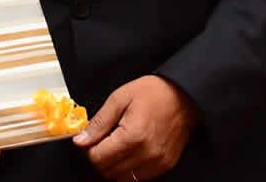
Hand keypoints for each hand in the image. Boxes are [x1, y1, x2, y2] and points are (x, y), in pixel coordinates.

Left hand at [72, 75, 196, 180]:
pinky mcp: (165, 165)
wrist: (184, 95)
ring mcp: (158, 162)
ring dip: (114, 166)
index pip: (98, 158)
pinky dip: (130, 169)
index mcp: (133, 136)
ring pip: (123, 178)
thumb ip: (99, 123)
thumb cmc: (154, 93)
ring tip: (116, 146)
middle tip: (102, 142)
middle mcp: (147, 154)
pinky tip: (130, 152)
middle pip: (108, 171)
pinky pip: (140, 178)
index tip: (89, 140)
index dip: (88, 149)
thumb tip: (81, 140)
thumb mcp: (119, 99)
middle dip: (99, 158)